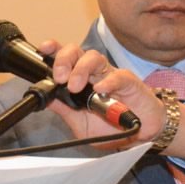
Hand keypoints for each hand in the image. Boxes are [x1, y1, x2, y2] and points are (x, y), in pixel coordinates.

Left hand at [39, 40, 184, 160]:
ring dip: (81, 69)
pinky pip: (117, 76)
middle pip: (77, 51)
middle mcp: (94, 72)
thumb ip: (65, 110)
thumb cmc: (112, 125)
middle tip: (60, 77)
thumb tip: (46, 99)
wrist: (140, 133)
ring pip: (94, 58)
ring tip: (75, 87)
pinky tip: (100, 90)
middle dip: (64, 59)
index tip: (44, 49)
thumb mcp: (81, 123)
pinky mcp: (129, 82)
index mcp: (81, 78)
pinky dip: (107, 81)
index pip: (66, 57)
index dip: (54, 49)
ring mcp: (111, 75)